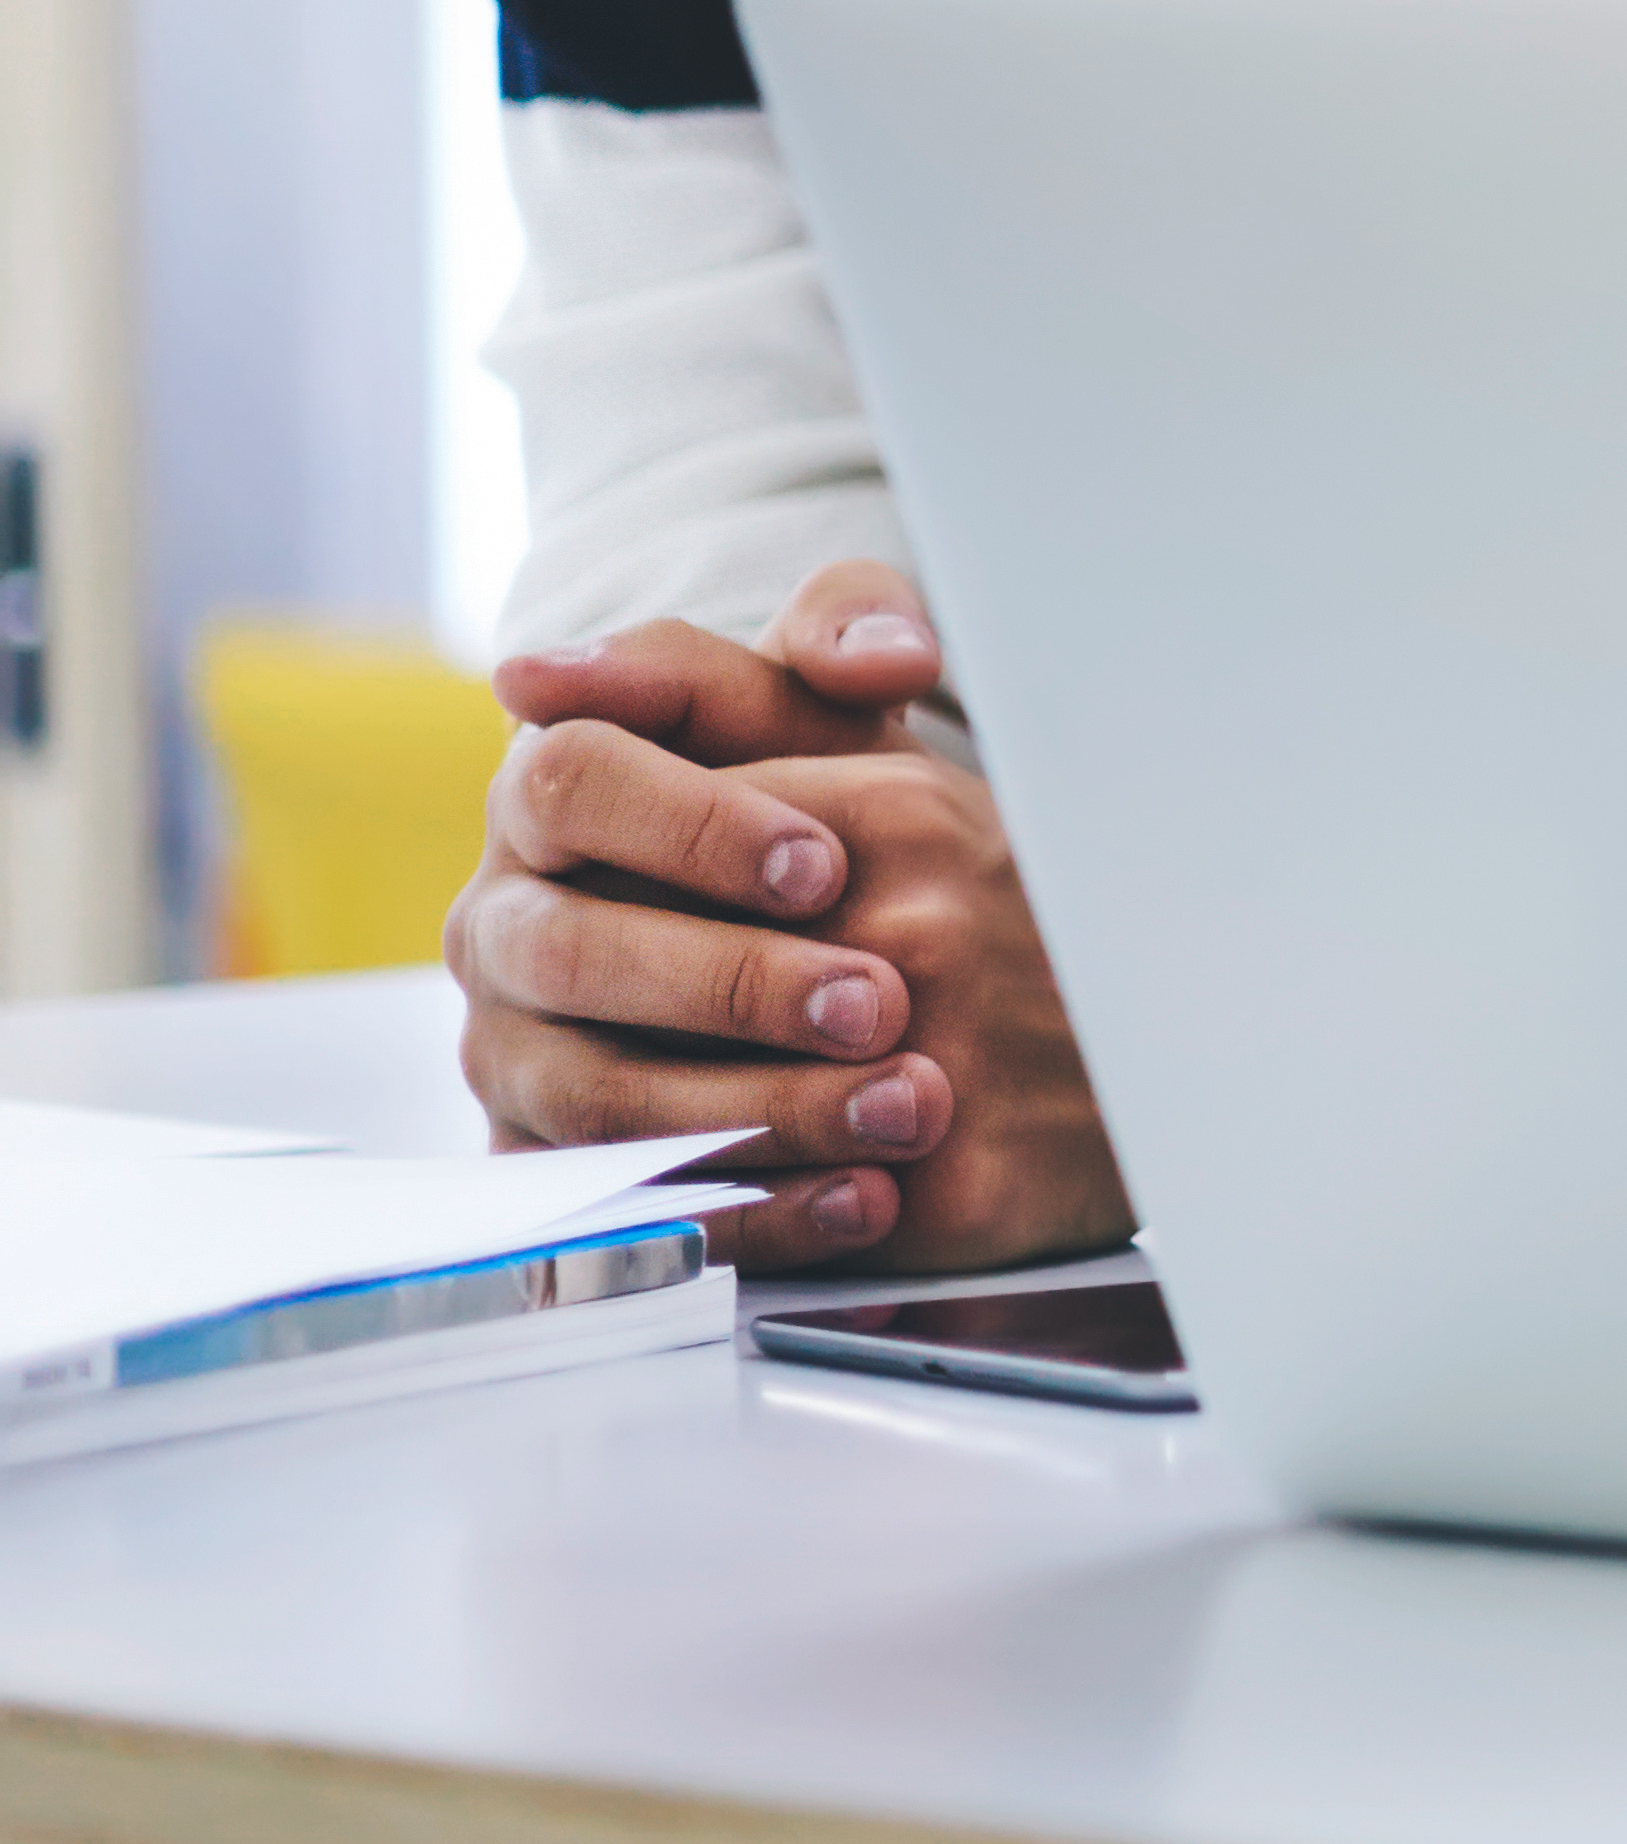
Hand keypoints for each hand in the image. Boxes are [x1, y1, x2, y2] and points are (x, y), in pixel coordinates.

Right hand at [448, 563, 1128, 1271]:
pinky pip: (629, 1207)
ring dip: (759, 1108)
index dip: (688, 821)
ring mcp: (514, 1052)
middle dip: (731, 980)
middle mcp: (501, 925)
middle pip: (569, 951)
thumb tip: (878, 652)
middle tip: (881, 998)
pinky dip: (760, 1208)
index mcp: (548, 792)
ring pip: (598, 1095)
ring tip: (907, 1108)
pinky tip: (871, 1200)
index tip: (823, 860)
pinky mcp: (552, 1166)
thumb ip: (855, 635)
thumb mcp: (830, 713)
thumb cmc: (811, 803)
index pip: (568, 778)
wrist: (824, 942)